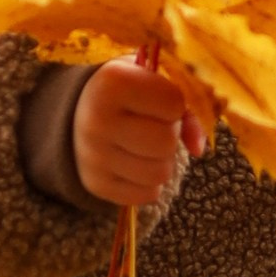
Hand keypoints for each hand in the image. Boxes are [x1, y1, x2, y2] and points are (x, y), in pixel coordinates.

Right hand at [72, 55, 212, 209]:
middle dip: (170, 134)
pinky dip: (149, 183)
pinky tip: (135, 163)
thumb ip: (187, 105)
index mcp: (113, 82)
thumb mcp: (152, 81)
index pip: (173, 102)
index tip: (157, 100)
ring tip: (146, 146)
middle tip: (154, 125)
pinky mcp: (96, 184)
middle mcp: (97, 119)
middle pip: (166, 141)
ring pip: (160, 173)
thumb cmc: (126, 94)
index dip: (174, 103)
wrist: (77, 114)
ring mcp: (93, 155)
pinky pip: (147, 195)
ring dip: (162, 161)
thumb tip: (198, 149)